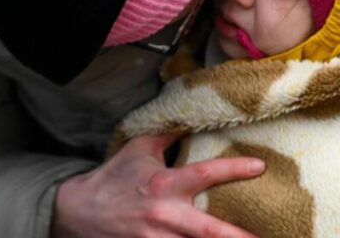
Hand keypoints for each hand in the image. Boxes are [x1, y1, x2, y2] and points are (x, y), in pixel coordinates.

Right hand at [52, 132, 263, 237]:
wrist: (79, 212)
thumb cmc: (115, 177)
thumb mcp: (140, 147)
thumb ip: (170, 134)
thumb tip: (195, 113)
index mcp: (164, 184)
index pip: (204, 174)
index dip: (232, 170)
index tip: (259, 166)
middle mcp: (164, 215)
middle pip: (207, 230)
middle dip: (235, 237)